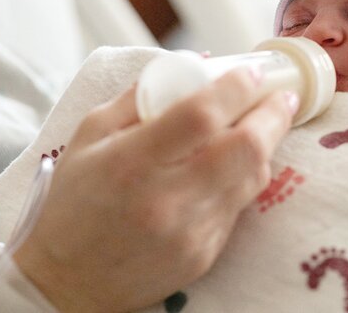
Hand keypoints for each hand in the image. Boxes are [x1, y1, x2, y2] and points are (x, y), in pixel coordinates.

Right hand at [13, 68, 297, 311]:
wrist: (65, 283)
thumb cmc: (73, 201)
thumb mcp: (90, 135)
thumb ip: (140, 96)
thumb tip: (193, 64)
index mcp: (132, 162)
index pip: (201, 115)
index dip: (236, 88)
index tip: (252, 72)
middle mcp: (166, 198)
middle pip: (245, 147)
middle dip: (273, 113)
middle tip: (282, 95)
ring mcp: (190, 231)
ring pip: (253, 177)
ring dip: (267, 144)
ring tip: (265, 124)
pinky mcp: (204, 254)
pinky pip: (241, 206)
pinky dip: (246, 177)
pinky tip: (238, 163)